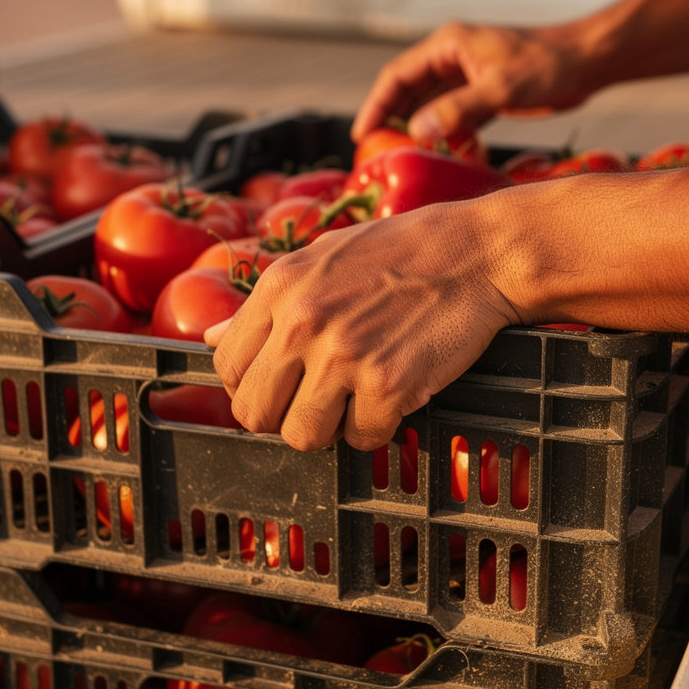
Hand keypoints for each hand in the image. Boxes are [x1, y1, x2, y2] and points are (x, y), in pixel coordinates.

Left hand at [204, 201, 521, 451]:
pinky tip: (394, 396)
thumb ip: (266, 302)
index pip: (227, 367)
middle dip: (283, 416)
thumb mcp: (321, 257)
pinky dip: (379, 427)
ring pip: (301, 436)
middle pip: (253, 412)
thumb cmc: (403, 250)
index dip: (252, 385)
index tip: (281, 385)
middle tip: (318, 402)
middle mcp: (302, 321)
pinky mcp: (388, 384)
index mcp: (279, 287)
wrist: (476, 252)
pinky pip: (362, 439)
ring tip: (356, 400)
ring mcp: (344, 355)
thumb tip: (211, 337)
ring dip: (329, 429)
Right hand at [352, 21, 587, 145]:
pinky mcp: (484, 93)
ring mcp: (467, 76)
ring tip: (402, 160)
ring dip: (417, 131)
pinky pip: (453, 116)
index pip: (397, 76)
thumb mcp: (500, 88)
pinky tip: (440, 157)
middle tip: (375, 156)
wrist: (587, 61)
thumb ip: (458, 110)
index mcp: (447, 45)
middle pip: (409, 92)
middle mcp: (451, 58)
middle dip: (392, 121)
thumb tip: (417, 132)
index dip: (376, 105)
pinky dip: (445, 135)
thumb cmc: (547, 66)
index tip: (362, 135)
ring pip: (430, 106)